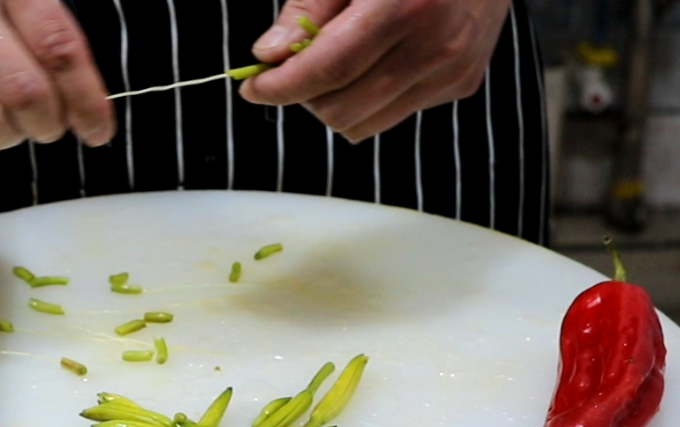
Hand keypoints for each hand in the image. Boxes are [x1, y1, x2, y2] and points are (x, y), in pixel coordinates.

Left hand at [239, 0, 511, 142]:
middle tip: (295, 68)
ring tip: (336, 64)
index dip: (281, 86)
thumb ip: (308, 8)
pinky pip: (393, 114)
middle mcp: (436, 45)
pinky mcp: (462, 84)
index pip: (328, 70)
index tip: (253, 87)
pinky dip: (371, 98)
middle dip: (305, 96)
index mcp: (404, 6)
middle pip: (341, 109)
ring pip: (364, 125)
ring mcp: (452, 71)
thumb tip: (269, 56)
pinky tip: (377, 61)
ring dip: (336, 104)